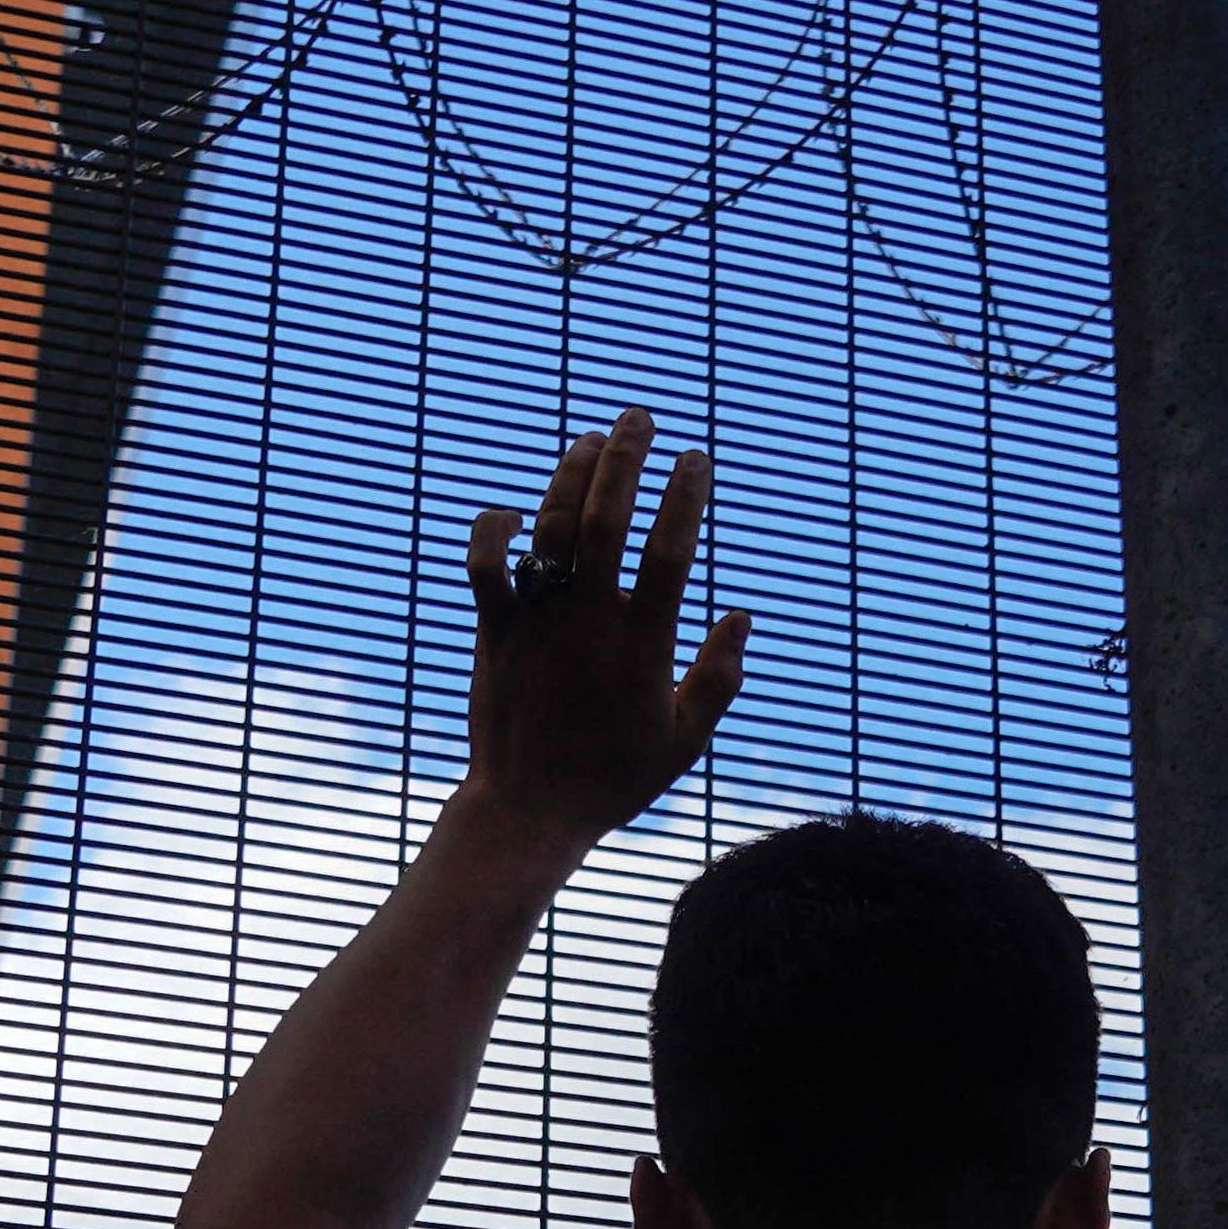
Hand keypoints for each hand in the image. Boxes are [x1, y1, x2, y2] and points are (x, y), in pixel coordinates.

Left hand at [457, 408, 752, 858]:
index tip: (696, 458)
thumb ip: (719, 677)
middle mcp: (589, 620)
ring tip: (589, 441)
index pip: (671, 547)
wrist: (529, 811)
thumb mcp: (685, 739)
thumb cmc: (613, 778)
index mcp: (643, 642)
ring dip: (569, 475)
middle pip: (606, 515)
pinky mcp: (495, 631)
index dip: (685, 495)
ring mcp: (538, 621)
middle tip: (637, 418)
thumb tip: (742, 615)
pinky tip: (513, 509)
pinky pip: (485, 566)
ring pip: (550, 527)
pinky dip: (492, 530)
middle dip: (625, 457)